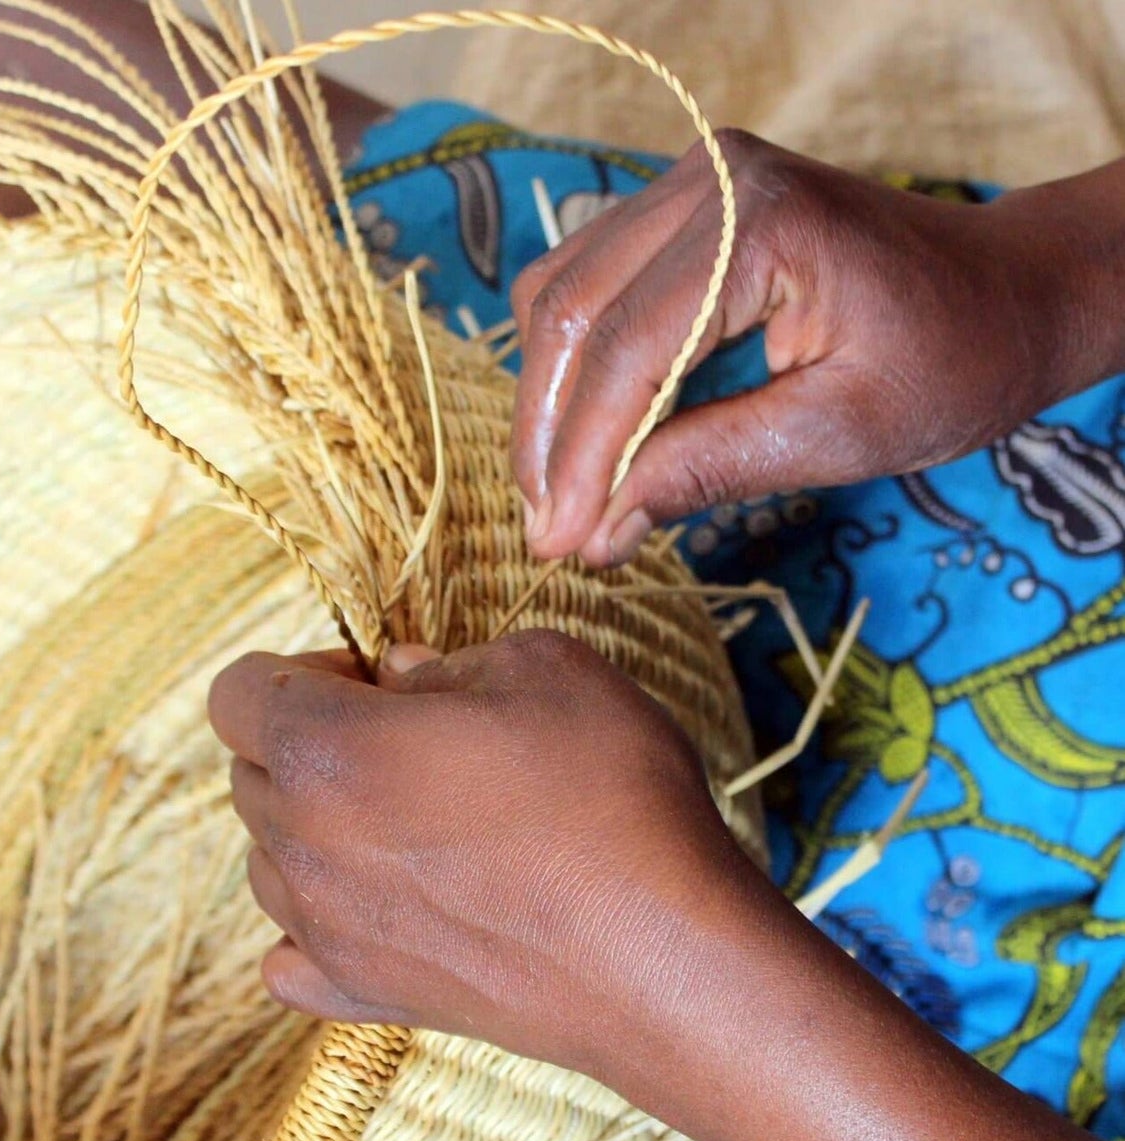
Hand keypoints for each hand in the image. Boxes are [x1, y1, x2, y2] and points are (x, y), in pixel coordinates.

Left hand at [208, 630, 790, 1128]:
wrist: (661, 954)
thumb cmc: (607, 796)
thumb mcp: (545, 669)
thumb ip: (446, 662)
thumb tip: (399, 675)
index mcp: (326, 748)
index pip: (235, 692)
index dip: (295, 671)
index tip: (364, 682)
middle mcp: (302, 842)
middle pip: (251, 774)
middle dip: (307, 744)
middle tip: (400, 745)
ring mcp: (325, 930)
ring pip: (268, 860)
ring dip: (311, 829)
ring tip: (402, 824)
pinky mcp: (360, 996)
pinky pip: (289, 958)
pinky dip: (314, 927)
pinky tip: (374, 908)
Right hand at [510, 132, 1122, 564]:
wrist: (1007, 292)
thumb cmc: (952, 362)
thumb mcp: (843, 433)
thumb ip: (713, 467)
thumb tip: (599, 530)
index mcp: (763, 220)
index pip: (629, 347)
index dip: (582, 457)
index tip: (558, 545)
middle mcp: (711, 178)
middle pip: (573, 311)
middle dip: (549, 436)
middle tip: (549, 533)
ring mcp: (692, 184)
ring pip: (561, 295)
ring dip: (551, 403)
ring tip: (561, 496)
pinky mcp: (684, 210)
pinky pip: (589, 284)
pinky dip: (576, 368)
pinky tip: (587, 439)